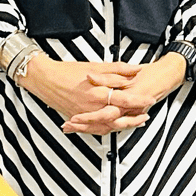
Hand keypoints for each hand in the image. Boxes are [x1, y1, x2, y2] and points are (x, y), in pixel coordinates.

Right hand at [61, 54, 187, 134]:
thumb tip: (136, 70)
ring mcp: (85, 116)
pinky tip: (115, 127)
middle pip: (119, 118)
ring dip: (124, 126)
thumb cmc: (68, 71)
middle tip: (146, 116)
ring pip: (109, 126)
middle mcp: (93, 108)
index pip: (125, 99)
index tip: (150, 99)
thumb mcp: (96, 66)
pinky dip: (108, 129)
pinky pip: (95, 130)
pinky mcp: (78, 119)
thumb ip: (118, 70)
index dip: (139, 100)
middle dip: (134, 118)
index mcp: (98, 93)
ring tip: (136, 123)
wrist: (45, 79)